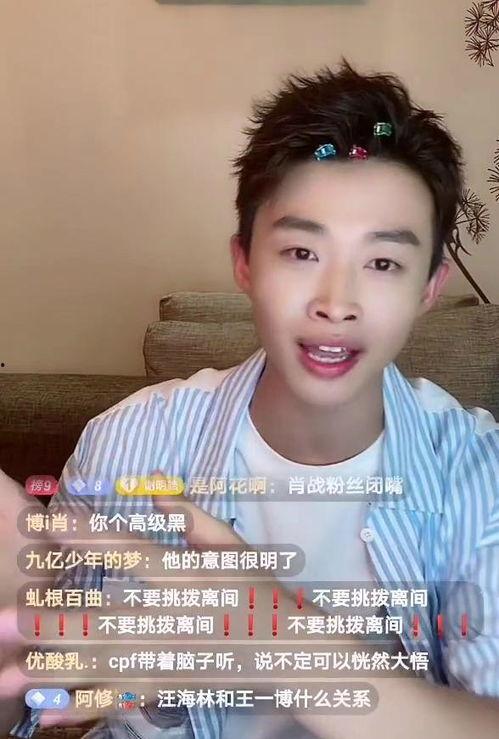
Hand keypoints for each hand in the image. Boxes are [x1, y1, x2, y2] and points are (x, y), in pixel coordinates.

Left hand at [0, 494, 245, 726]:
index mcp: (188, 576)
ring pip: (101, 667)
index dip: (89, 537)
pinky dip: (78, 707)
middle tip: (3, 619)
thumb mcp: (231, 545)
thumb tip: (152, 488)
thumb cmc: (256, 589)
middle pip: (104, 620)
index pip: (131, 551)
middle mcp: (173, 619)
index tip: (49, 524)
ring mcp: (167, 660)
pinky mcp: (164, 689)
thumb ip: (191, 517)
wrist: (285, 652)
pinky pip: (116, 699)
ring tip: (9, 668)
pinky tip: (43, 710)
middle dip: (52, 622)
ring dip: (51, 668)